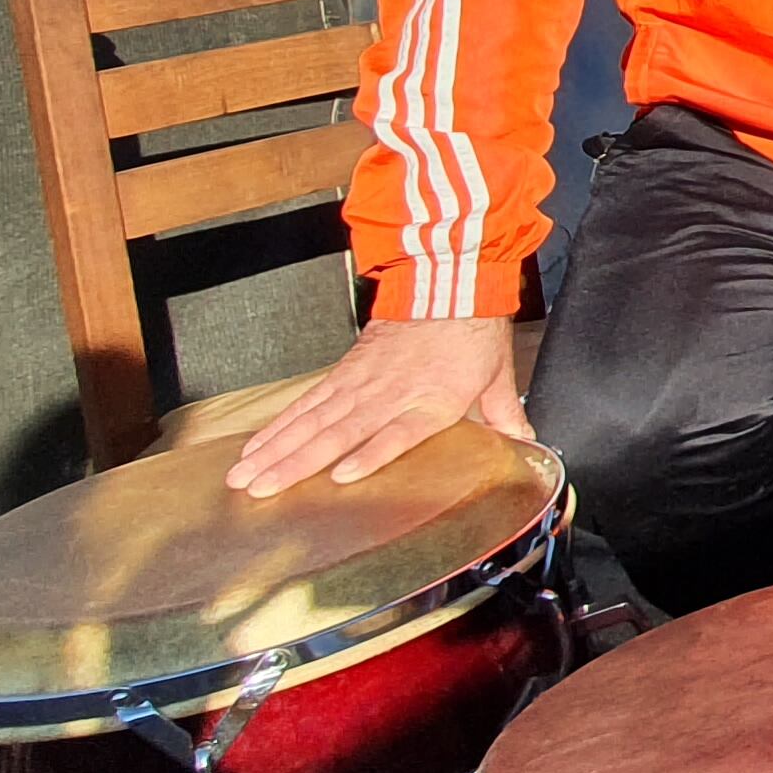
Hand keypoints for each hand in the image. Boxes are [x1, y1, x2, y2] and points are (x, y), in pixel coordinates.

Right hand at [227, 314, 527, 499]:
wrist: (448, 282)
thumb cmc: (471, 332)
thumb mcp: (496, 375)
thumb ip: (506, 415)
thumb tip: (528, 444)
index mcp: (431, 399)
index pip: (397, 431)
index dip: (370, 453)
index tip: (343, 474)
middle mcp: (389, 393)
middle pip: (338, 431)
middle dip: (296, 463)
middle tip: (261, 490)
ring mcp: (361, 382)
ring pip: (311, 420)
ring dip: (275, 450)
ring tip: (244, 475)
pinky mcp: (344, 372)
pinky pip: (307, 403)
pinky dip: (279, 426)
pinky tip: (256, 446)